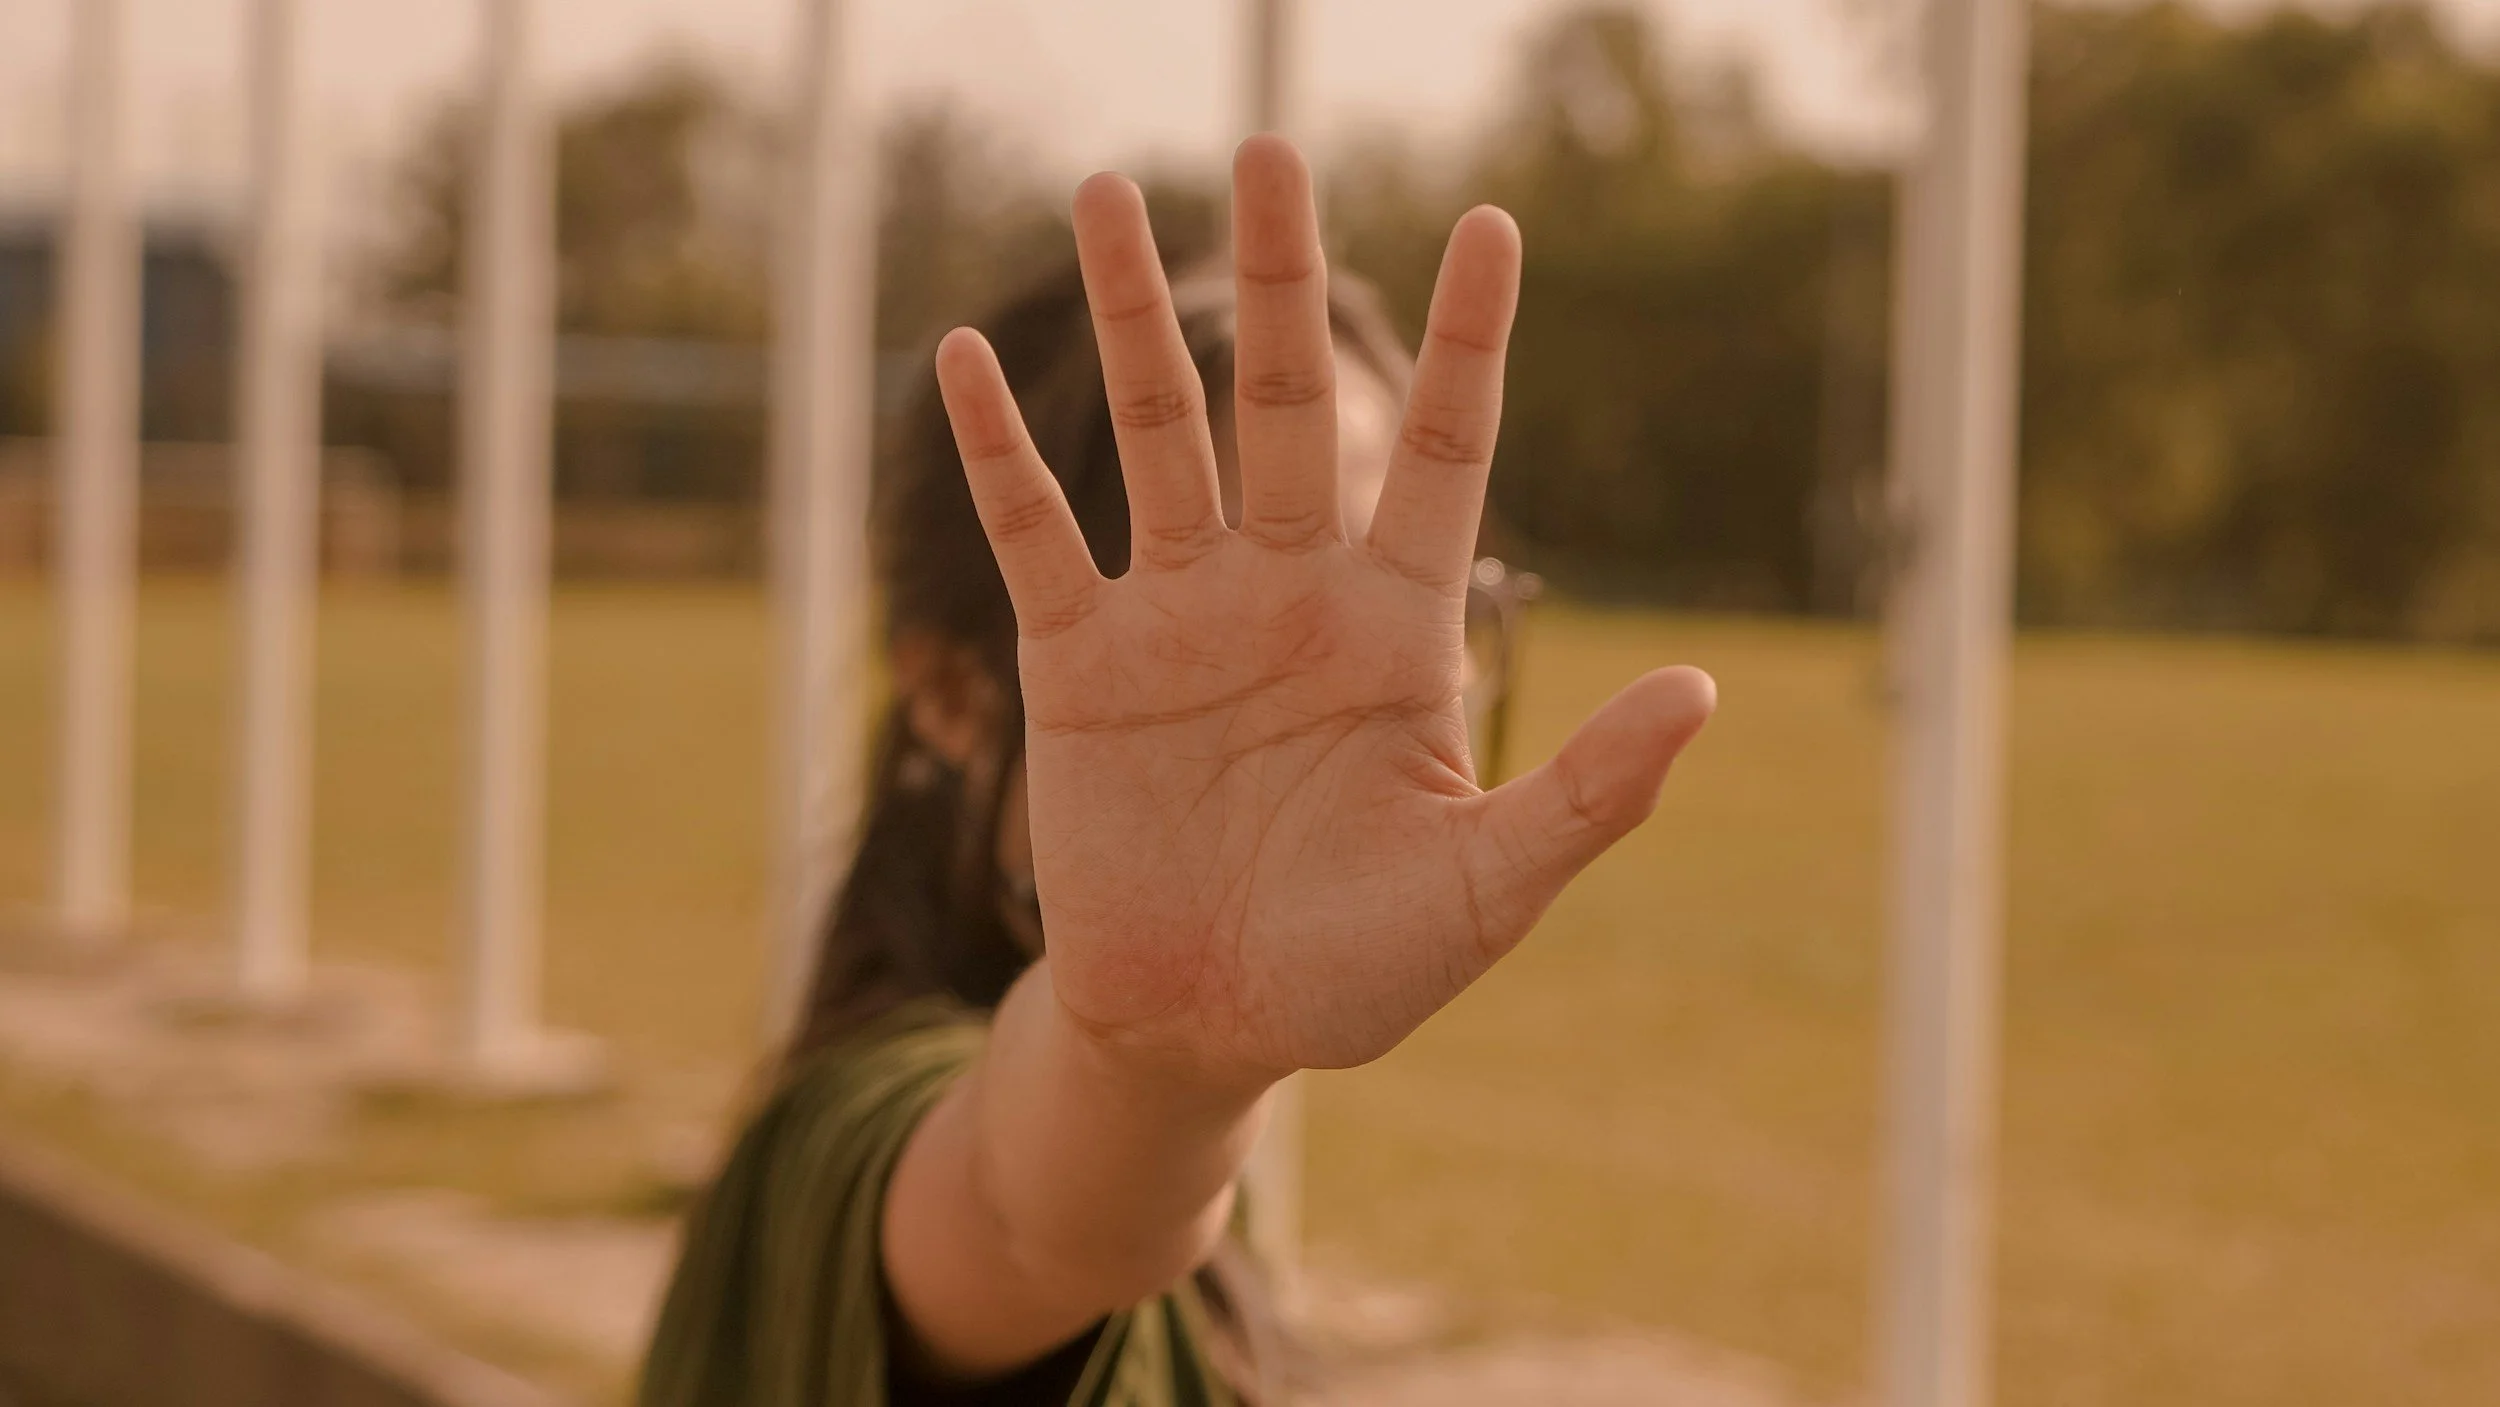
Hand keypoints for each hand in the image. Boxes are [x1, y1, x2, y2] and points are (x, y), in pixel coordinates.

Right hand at [934, 137, 1714, 1085]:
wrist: (1205, 1029)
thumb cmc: (1358, 969)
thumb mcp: (1486, 890)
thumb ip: (1586, 793)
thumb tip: (1703, 688)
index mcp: (1397, 627)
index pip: (1442, 450)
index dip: (1468, 341)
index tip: (1495, 223)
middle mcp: (1288, 592)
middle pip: (1287, 399)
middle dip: (1280, 276)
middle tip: (1268, 148)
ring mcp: (1178, 617)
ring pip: (1158, 433)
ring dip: (1132, 316)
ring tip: (1106, 187)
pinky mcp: (1079, 664)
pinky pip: (1036, 536)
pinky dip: (998, 452)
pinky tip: (963, 356)